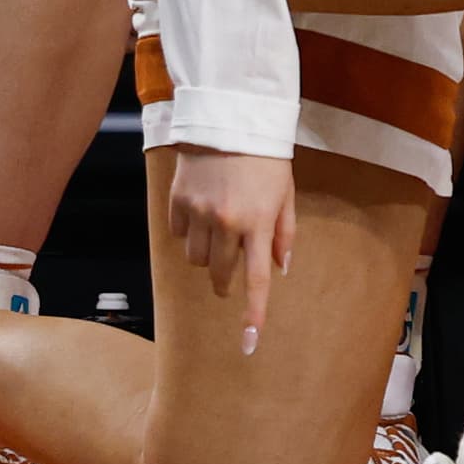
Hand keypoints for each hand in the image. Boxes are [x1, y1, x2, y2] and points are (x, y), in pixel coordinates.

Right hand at [165, 147, 293, 354]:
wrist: (229, 122)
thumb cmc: (265, 159)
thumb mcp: (285, 194)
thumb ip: (285, 233)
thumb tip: (281, 268)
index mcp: (259, 222)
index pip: (257, 279)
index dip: (254, 312)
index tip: (250, 341)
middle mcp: (227, 223)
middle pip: (221, 274)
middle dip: (226, 281)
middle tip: (231, 274)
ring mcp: (199, 215)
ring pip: (197, 258)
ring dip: (208, 254)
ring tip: (219, 227)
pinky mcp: (177, 205)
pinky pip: (179, 236)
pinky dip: (189, 232)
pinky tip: (201, 210)